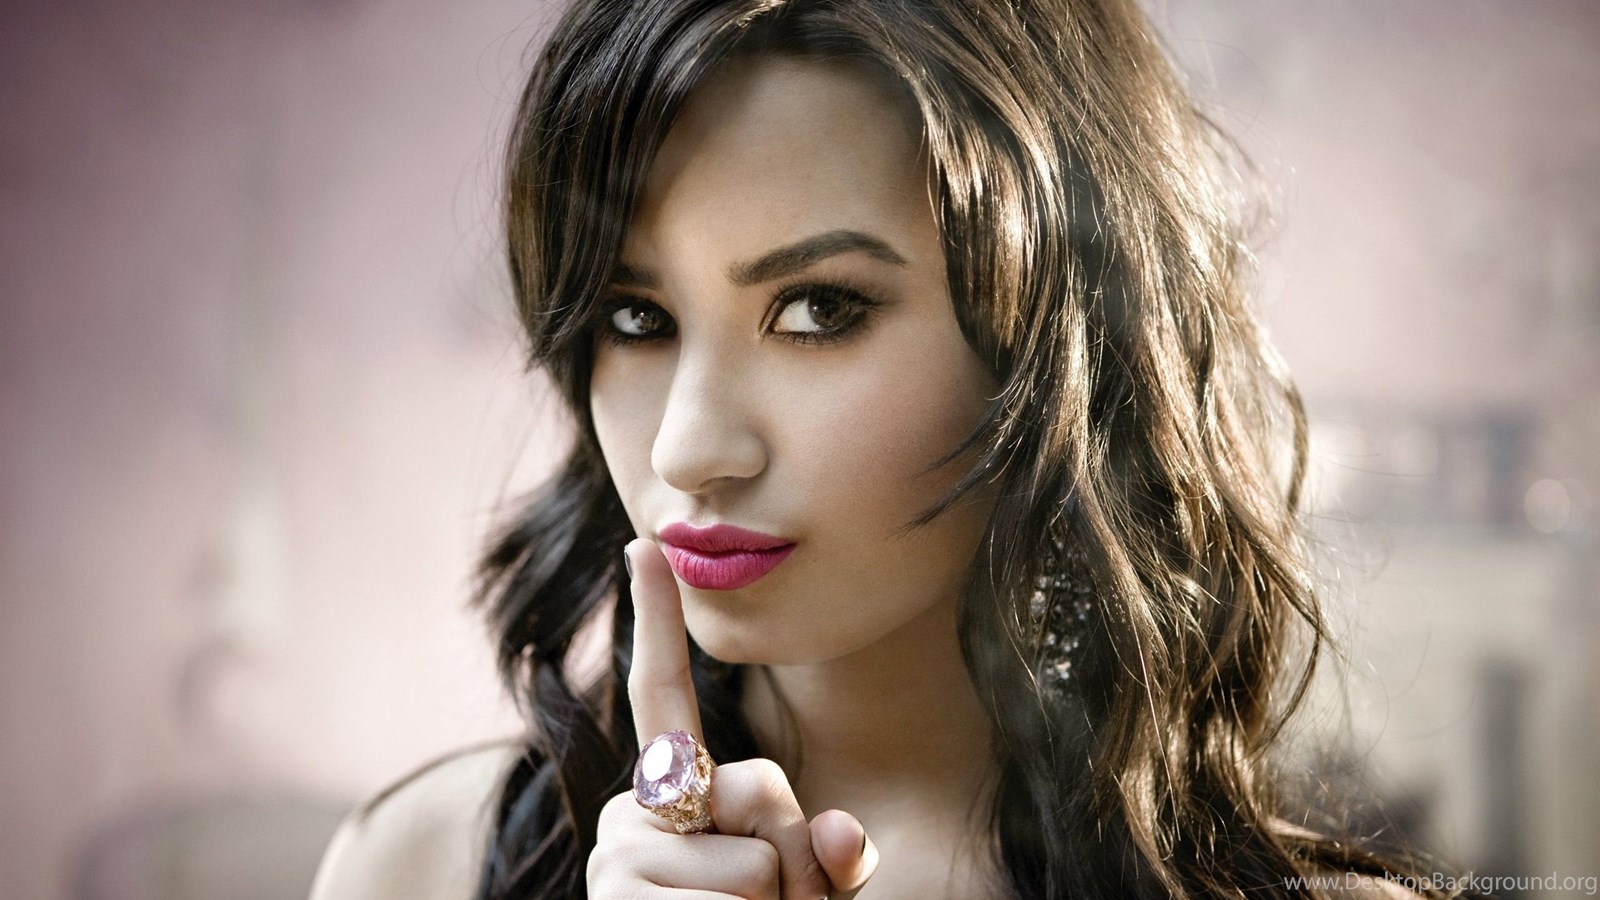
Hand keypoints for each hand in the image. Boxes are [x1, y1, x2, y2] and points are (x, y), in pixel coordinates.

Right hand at [586, 537, 879, 899]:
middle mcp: (632, 814)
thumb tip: (840, 835)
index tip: (645, 542)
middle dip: (796, 860)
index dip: (656, 619)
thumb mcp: (804, 895)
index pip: (660, 692)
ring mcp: (618, 863)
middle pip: (763, 788)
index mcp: (670, 795)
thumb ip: (825, 855)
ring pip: (760, 863)